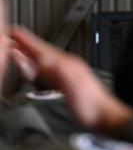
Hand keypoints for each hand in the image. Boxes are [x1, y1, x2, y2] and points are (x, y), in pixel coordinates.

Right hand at [9, 26, 132, 133]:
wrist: (106, 117)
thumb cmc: (91, 107)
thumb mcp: (72, 87)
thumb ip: (57, 71)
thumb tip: (41, 59)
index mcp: (65, 64)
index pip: (40, 48)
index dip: (24, 40)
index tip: (11, 31)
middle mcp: (66, 65)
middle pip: (39, 51)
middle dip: (22, 44)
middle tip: (8, 38)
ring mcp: (67, 73)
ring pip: (42, 59)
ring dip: (28, 54)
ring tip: (16, 50)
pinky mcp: (67, 82)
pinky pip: (46, 69)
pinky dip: (36, 66)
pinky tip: (34, 68)